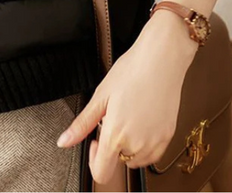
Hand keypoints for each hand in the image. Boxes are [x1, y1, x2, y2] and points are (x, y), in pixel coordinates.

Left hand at [56, 9, 197, 184]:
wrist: (161, 59)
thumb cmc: (132, 71)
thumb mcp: (100, 96)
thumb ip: (82, 124)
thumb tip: (64, 141)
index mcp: (116, 135)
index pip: (101, 172)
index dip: (93, 159)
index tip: (95, 141)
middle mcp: (137, 144)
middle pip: (118, 162)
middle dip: (112, 145)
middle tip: (113, 118)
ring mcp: (155, 142)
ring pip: (136, 160)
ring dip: (128, 147)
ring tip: (128, 118)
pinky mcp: (168, 137)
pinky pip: (153, 155)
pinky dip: (144, 146)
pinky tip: (141, 123)